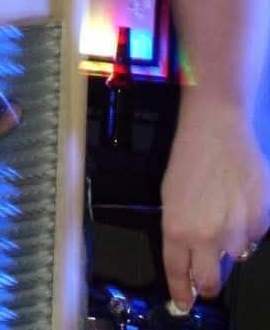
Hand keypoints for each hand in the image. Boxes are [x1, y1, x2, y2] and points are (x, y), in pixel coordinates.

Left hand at [160, 94, 269, 310]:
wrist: (217, 130)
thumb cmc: (190, 157)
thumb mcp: (171, 196)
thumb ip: (179, 230)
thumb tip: (187, 257)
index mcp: (178, 230)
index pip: (178, 275)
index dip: (180, 292)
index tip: (182, 301)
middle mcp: (208, 237)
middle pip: (210, 282)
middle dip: (206, 283)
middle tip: (205, 275)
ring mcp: (237, 231)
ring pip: (236, 257)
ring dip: (229, 246)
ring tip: (223, 214)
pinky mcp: (261, 220)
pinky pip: (255, 237)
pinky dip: (248, 228)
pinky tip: (239, 203)